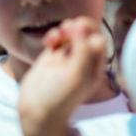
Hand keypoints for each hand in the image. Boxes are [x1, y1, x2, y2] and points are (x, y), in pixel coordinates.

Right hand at [17, 17, 108, 135]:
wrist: (37, 110)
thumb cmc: (60, 96)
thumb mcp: (77, 74)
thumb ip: (82, 49)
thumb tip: (81, 24)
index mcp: (95, 66)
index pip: (98, 40)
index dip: (89, 33)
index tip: (76, 34)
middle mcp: (83, 61)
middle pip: (86, 34)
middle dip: (78, 27)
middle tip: (67, 28)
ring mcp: (66, 59)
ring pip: (70, 34)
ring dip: (64, 30)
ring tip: (57, 36)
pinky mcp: (51, 58)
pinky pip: (56, 40)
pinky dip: (53, 36)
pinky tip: (48, 41)